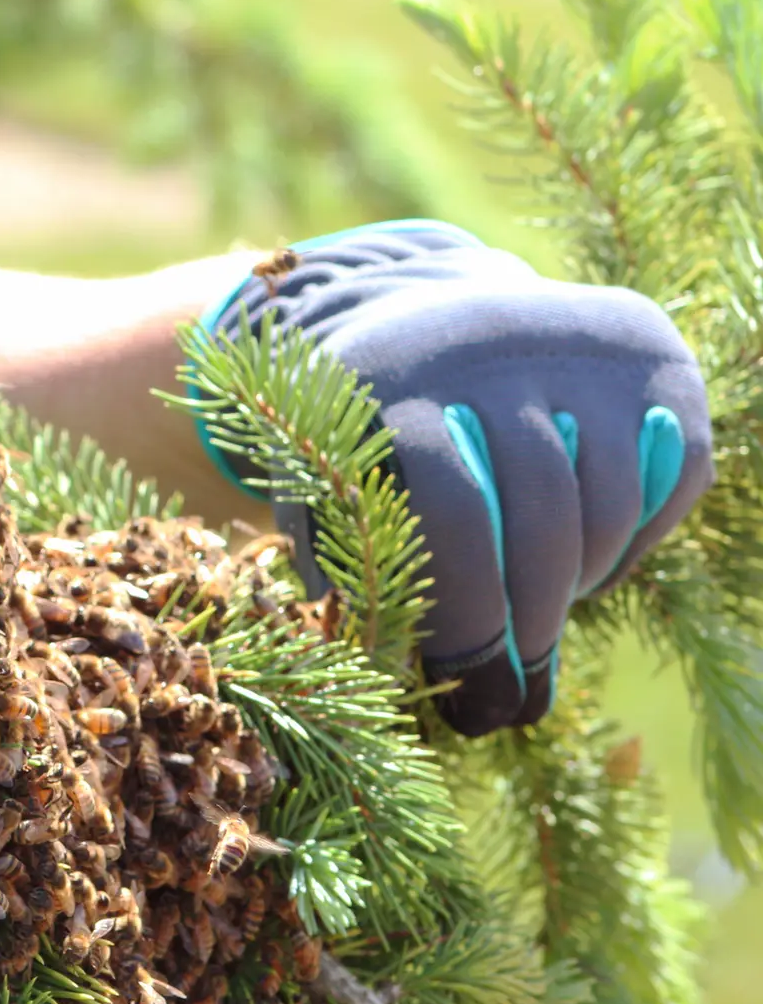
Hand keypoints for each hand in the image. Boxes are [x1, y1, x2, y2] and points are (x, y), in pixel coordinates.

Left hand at [208, 220, 711, 733]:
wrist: (433, 319)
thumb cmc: (368, 437)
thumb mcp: (327, 483)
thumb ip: (346, 569)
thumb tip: (393, 674)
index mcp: (384, 377)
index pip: (451, 508)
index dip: (466, 612)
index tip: (470, 684)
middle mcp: (483, 342)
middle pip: (541, 512)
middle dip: (533, 618)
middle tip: (516, 683)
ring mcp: (574, 340)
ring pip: (609, 503)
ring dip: (579, 582)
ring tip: (537, 611)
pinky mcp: (650, 351)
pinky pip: (674, 476)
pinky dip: (638, 540)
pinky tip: (585, 560)